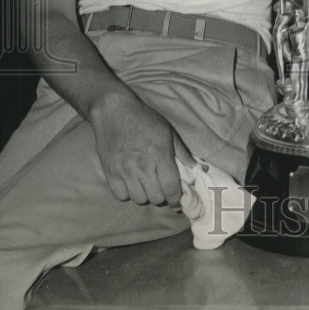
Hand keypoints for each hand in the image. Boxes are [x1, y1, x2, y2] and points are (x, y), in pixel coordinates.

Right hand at [89, 88, 201, 210]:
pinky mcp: (110, 172)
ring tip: (146, 184)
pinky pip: (121, 196)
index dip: (176, 198)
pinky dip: (128, 193)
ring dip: (146, 195)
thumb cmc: (145, 120)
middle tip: (161, 187)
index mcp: (160, 155)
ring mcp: (124, 170)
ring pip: (139, 199)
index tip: (177, 199)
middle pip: (156, 197)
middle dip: (163, 196)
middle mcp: (142, 166)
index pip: (171, 188)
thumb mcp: (168, 132)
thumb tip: (198, 169)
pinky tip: (131, 182)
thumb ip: (183, 154)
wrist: (114, 111)